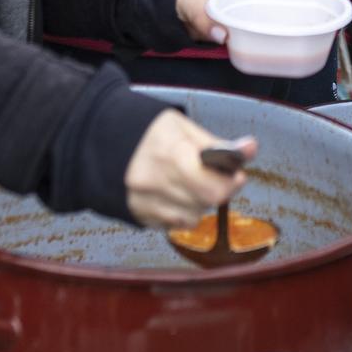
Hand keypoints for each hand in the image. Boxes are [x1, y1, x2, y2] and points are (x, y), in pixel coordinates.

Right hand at [124, 111, 252, 227]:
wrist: (101, 141)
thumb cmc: (148, 131)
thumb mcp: (182, 127)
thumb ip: (216, 144)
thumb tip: (250, 149)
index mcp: (168, 155)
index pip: (212, 188)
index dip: (230, 183)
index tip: (236, 174)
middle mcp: (153, 183)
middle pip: (204, 204)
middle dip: (218, 190)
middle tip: (217, 176)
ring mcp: (143, 203)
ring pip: (192, 218)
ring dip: (200, 203)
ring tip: (190, 182)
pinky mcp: (138, 216)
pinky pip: (173, 224)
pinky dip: (182, 212)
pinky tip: (175, 194)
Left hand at [175, 0, 340, 40]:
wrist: (172, 4)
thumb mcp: (190, 3)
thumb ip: (202, 18)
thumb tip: (223, 35)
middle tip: (336, 5)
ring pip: (286, 0)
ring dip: (305, 8)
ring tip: (324, 20)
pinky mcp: (251, 11)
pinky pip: (275, 14)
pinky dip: (289, 22)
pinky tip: (297, 34)